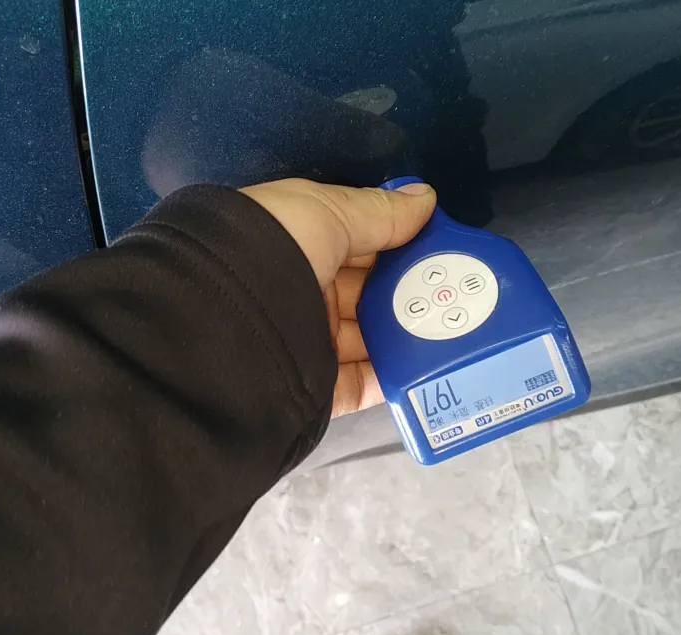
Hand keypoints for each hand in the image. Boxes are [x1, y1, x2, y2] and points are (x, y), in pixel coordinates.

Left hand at [241, 178, 435, 417]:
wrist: (222, 319)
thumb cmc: (269, 247)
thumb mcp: (325, 211)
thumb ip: (379, 211)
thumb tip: (424, 199)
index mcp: (297, 244)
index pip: (358, 242)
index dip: (399, 241)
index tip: (441, 245)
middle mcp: (299, 292)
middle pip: (369, 293)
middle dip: (411, 290)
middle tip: (457, 289)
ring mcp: (306, 342)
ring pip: (370, 339)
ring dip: (409, 334)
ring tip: (454, 327)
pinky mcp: (314, 388)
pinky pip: (362, 385)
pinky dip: (395, 378)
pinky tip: (428, 366)